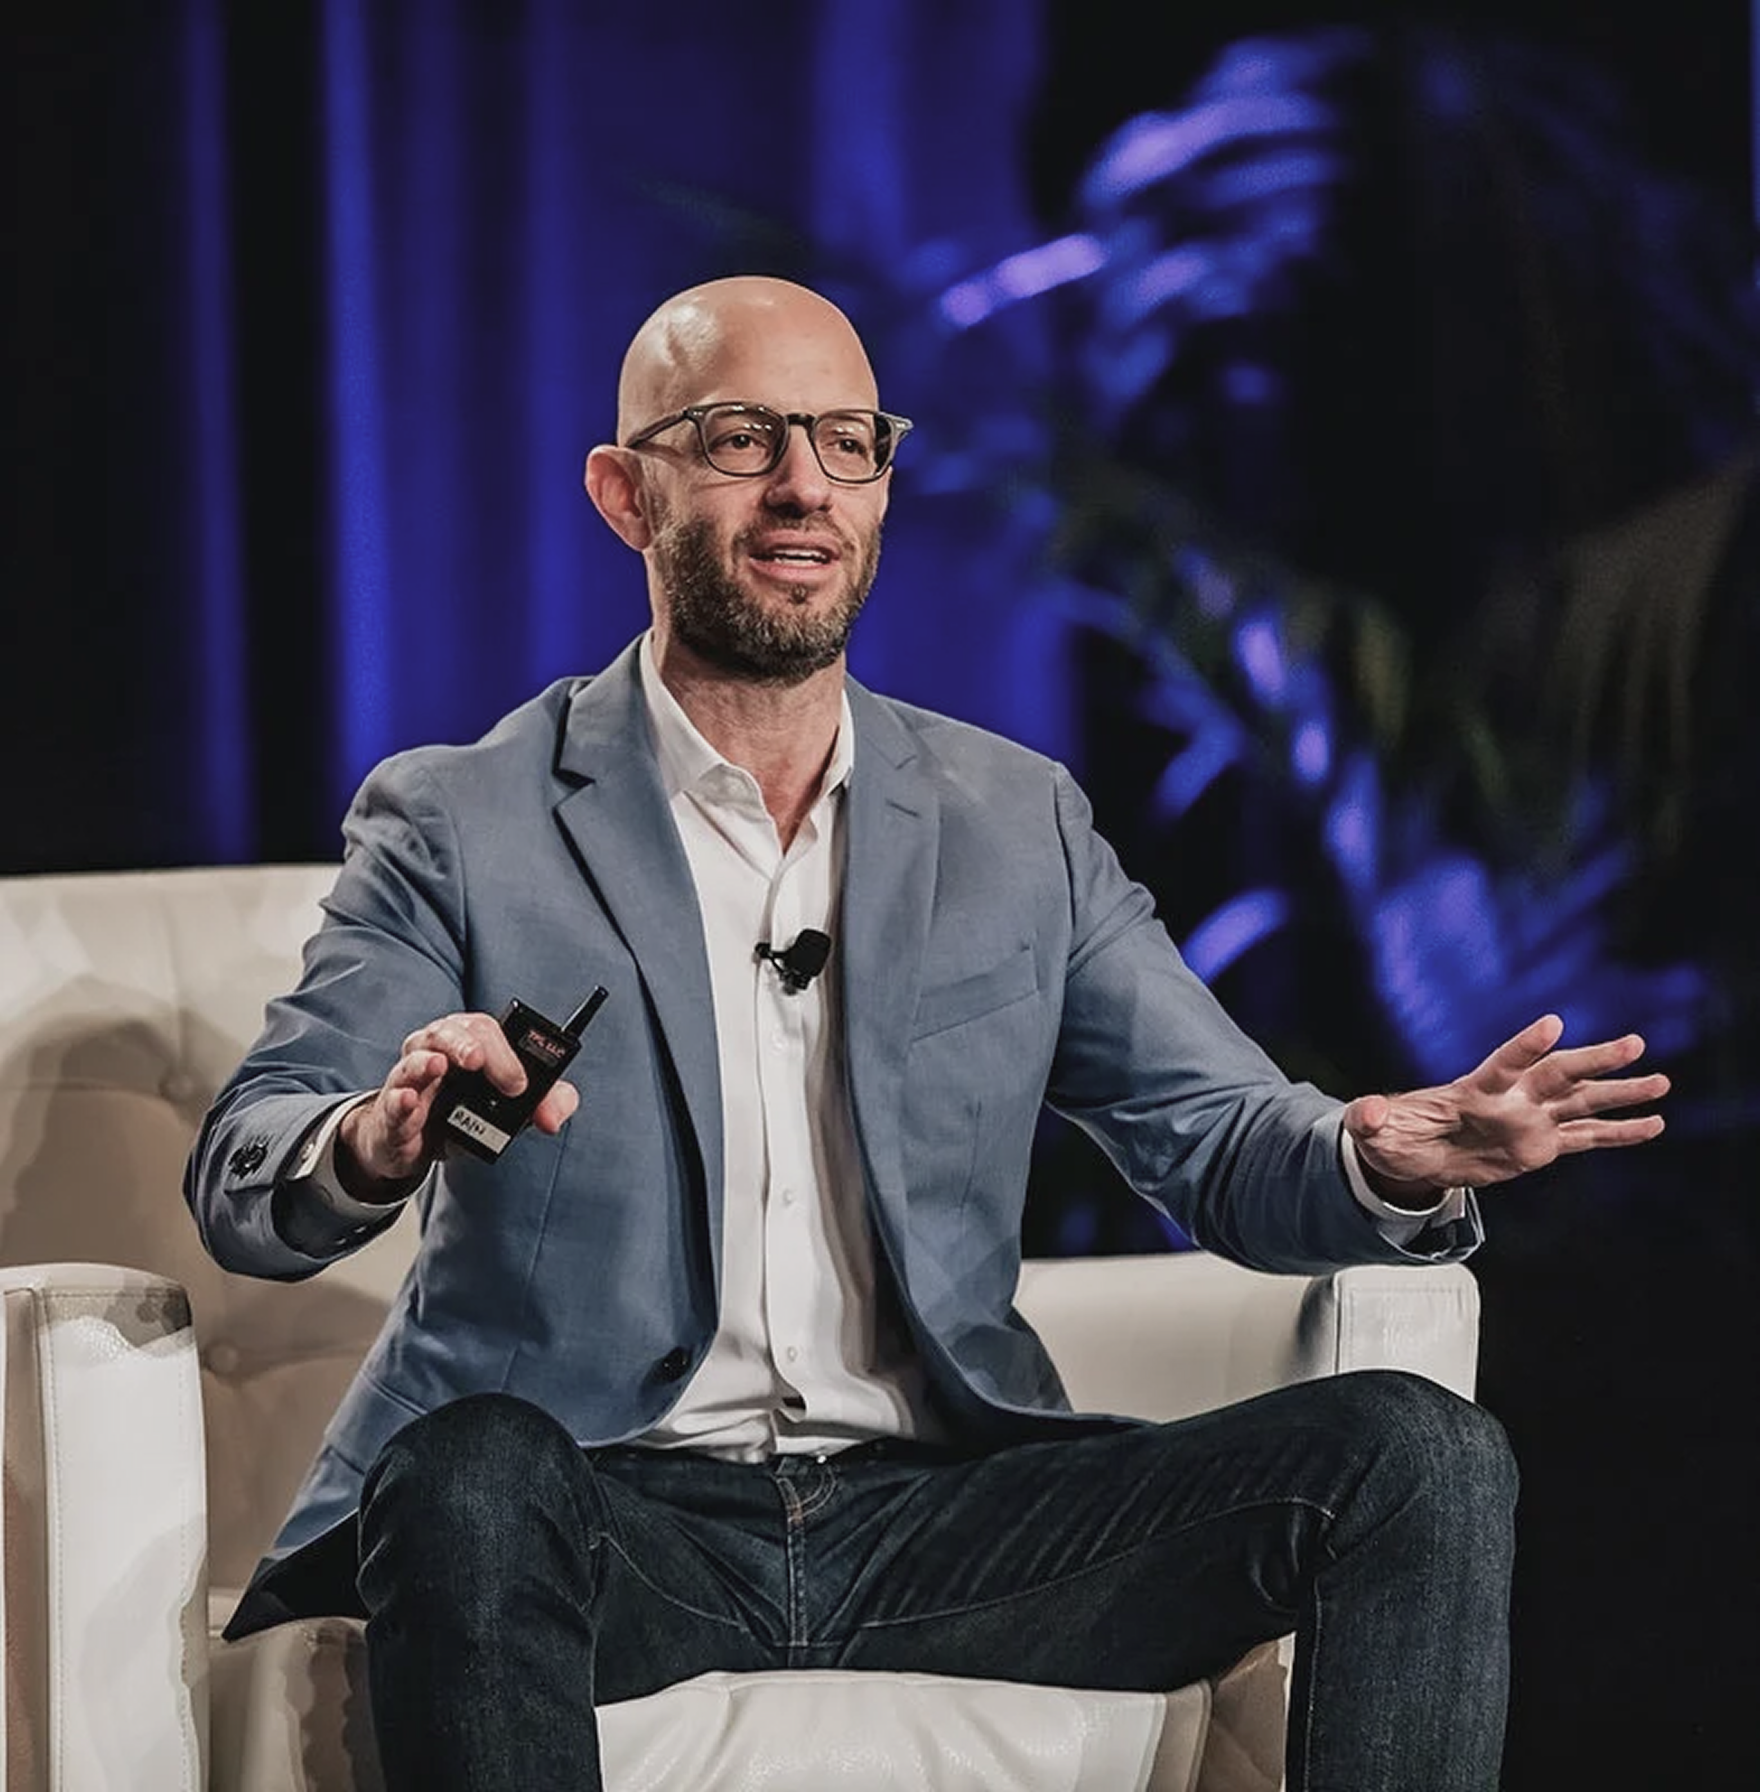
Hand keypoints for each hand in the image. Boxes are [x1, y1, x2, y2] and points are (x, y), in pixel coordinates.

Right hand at [337, 1013, 580, 1201]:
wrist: (417, 1146)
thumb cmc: (463, 1112)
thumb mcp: (509, 1107)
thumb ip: (544, 1104)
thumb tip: (553, 1118)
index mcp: (469, 1042)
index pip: (486, 1029)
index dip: (505, 1050)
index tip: (521, 1084)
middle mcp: (438, 1050)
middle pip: (452, 1031)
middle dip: (468, 1045)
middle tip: (481, 1064)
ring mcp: (411, 1078)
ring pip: (416, 1058)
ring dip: (427, 1062)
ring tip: (440, 1065)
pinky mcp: (392, 1112)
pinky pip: (394, 1100)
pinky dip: (400, 1100)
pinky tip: (408, 1099)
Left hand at [1342, 1013, 1667, 1203]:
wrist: (1413, 1154)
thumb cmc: (1393, 1135)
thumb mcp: (1375, 1131)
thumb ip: (1372, 1119)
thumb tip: (1364, 1113)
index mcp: (1474, 1090)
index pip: (1504, 1063)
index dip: (1526, 1044)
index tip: (1554, 1023)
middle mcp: (1510, 1099)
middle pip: (1558, 1073)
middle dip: (1594, 1059)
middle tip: (1634, 1043)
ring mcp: (1529, 1120)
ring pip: (1582, 1102)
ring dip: (1620, 1093)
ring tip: (1661, 1083)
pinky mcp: (1541, 1145)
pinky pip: (1586, 1137)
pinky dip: (1619, 1133)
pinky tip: (1654, 1124)